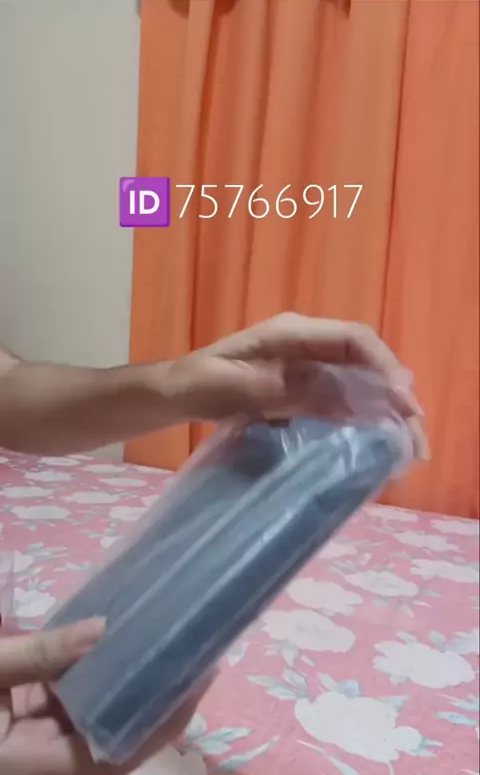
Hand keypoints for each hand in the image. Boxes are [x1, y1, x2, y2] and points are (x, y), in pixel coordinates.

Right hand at [0, 619, 207, 774]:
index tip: (197, 684)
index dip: (162, 726)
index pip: (116, 756)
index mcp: (32, 767)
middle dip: (155, 702)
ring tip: (172, 647)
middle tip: (194, 656)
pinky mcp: (35, 730)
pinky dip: (103, 682)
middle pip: (115, 739)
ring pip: (99, 723)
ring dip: (133, 690)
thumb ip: (41, 653)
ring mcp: (41, 751)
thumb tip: (105, 628)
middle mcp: (45, 770)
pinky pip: (78, 711)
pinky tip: (127, 649)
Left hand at [166, 314, 426, 454]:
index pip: (354, 339)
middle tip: (416, 433)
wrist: (177, 390)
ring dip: (386, 406)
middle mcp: (307, 343)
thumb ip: (283, 389)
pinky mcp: (302, 385)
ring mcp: (306, 363)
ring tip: (407, 442)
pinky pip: (342, 395)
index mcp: (293, 333)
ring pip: (359, 378)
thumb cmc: (200, 384)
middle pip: (365, 358)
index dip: (385, 366)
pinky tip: (377, 438)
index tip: (404, 400)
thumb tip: (339, 397)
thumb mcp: (235, 388)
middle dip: (396, 391)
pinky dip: (364, 415)